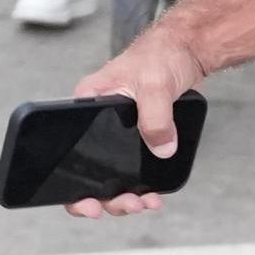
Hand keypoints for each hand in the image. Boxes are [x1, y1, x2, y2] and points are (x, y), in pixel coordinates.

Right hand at [63, 26, 206, 219]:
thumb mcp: (155, 84)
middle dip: (107, 196)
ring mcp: (115, 132)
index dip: (74, 185)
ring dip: (125, 196)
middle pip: (88, 171)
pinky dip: (141, 185)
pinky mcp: (135, 136)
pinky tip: (153, 194)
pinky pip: (132, 169)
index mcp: (87, 104)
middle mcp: (95, 121)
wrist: (186, 49)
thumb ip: (156, 117)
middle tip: (128, 205)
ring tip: (144, 203)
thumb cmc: (161, 55)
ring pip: (111, 175)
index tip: (91, 203)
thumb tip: (161, 149)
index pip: (67, 150)